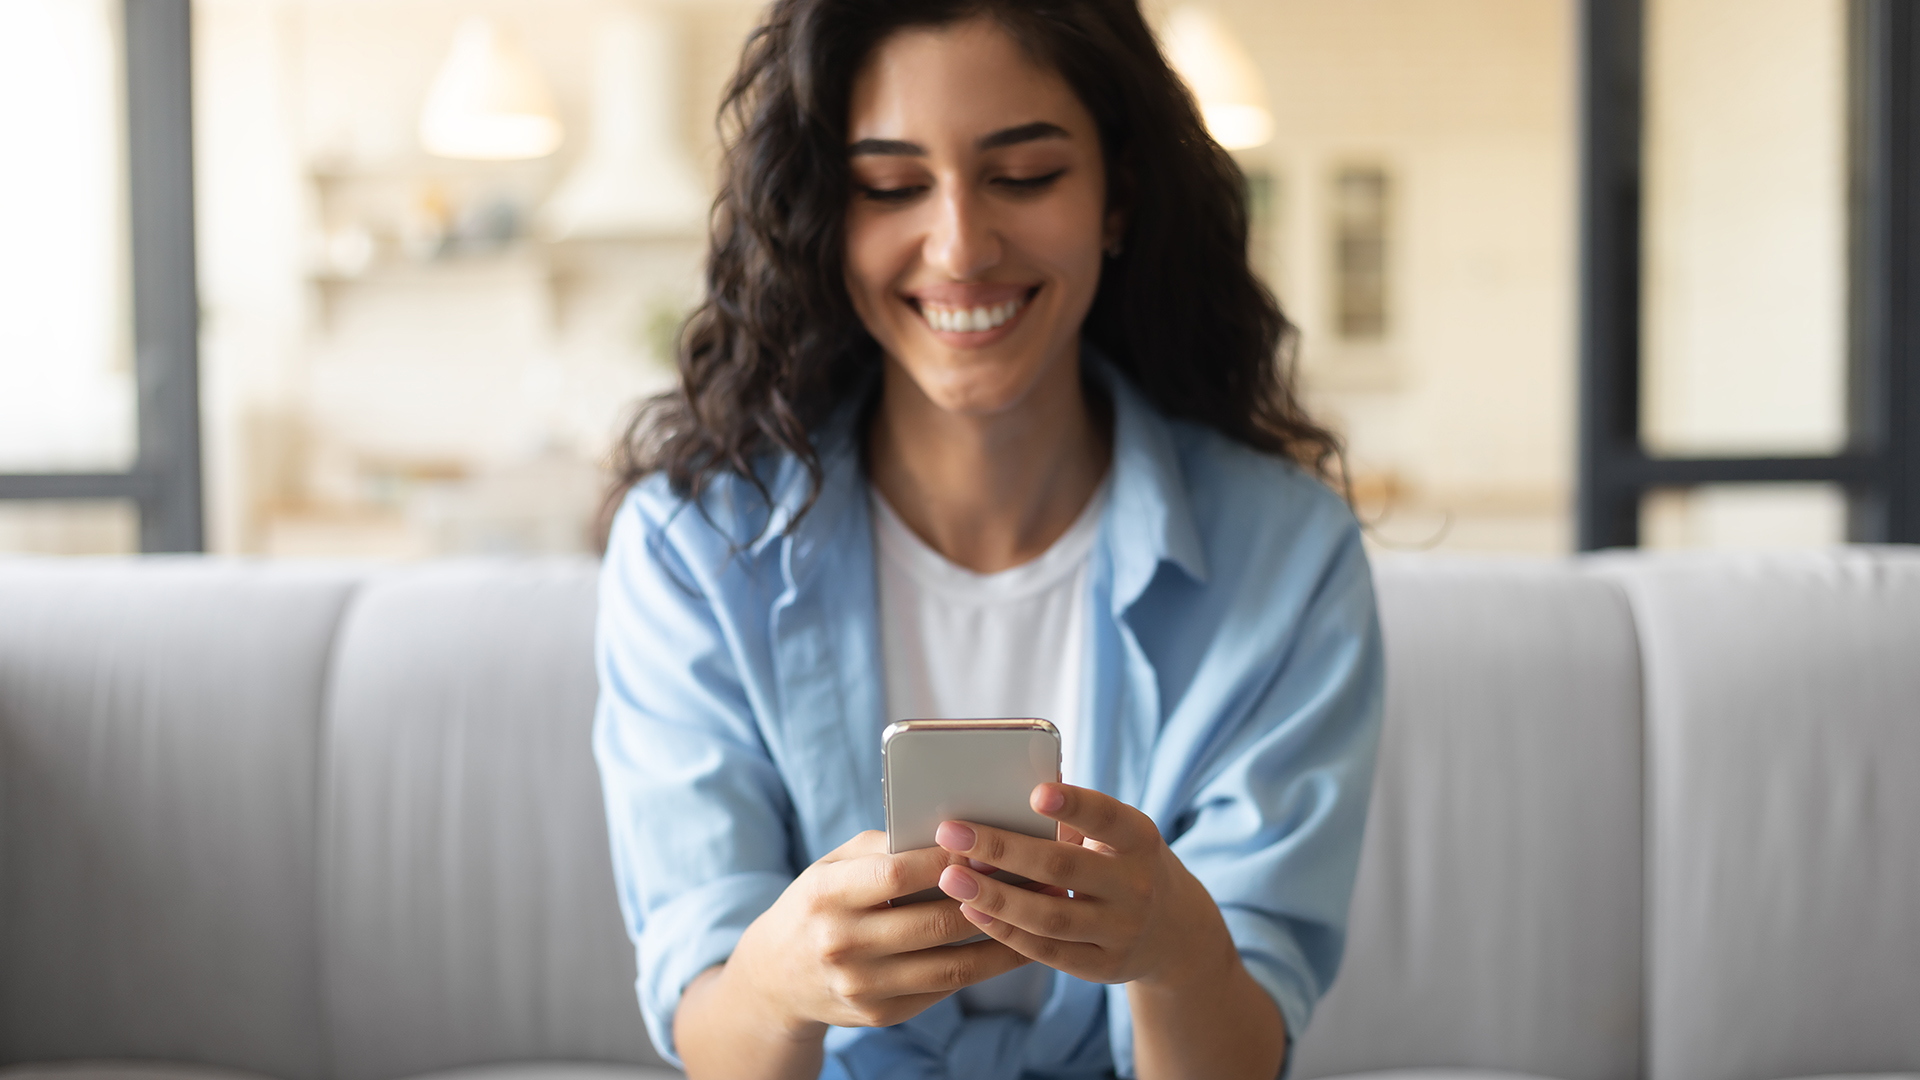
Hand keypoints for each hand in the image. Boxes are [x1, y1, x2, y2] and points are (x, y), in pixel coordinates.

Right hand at [718, 829, 1031, 1036]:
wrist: (776, 978)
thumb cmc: (818, 903)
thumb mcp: (833, 866)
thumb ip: (884, 848)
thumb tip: (952, 834)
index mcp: (826, 896)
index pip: (897, 875)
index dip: (948, 860)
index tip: (993, 841)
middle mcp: (841, 945)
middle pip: (934, 923)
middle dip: (992, 899)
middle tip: (1038, 878)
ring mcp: (861, 988)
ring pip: (950, 966)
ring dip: (1004, 941)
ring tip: (1040, 914)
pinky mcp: (880, 1016)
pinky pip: (944, 990)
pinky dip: (983, 968)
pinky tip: (1013, 946)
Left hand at [931, 784, 1235, 989]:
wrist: (1174, 932)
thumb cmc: (1123, 864)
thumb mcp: (1117, 836)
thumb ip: (1074, 817)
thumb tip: (1010, 784)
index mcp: (1139, 840)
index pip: (1107, 818)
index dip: (1073, 806)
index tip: (1035, 793)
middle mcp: (1136, 886)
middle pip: (1062, 867)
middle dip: (1002, 849)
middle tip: (951, 832)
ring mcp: (1122, 931)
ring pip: (1050, 917)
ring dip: (995, 898)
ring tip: (951, 878)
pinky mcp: (1103, 966)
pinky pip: (1047, 951)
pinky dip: (1006, 932)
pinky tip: (972, 912)